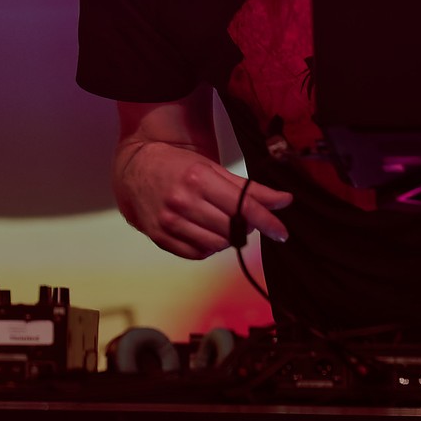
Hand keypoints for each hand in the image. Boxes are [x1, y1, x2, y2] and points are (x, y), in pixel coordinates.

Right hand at [115, 141, 291, 259]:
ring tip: (223, 224)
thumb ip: (250, 188)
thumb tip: (284, 201)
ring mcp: (169, 221)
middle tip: (243, 218)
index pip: (242, 206)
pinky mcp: (160, 237)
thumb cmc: (178, 166)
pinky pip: (196, 254)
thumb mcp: (213, 168)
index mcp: (198, 179)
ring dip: (227, 238)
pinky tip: (206, 233)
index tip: (281, 233)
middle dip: (245, 227)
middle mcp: (182, 201)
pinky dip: (208, 247)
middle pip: (231, 228)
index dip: (266, 221)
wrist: (135, 169)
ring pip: (216, 245)